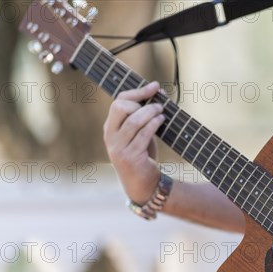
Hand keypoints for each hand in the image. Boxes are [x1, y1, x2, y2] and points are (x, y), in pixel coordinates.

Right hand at [103, 82, 165, 203]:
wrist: (143, 185)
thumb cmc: (142, 156)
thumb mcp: (138, 135)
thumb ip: (142, 119)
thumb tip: (157, 94)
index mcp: (110, 129)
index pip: (118, 102)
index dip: (137, 91)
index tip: (154, 86)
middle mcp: (110, 137)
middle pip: (121, 107)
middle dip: (141, 101)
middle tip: (158, 104)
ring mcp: (119, 148)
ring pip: (133, 120)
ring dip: (151, 112)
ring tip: (162, 111)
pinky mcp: (131, 157)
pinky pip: (143, 135)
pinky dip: (154, 124)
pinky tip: (161, 121)